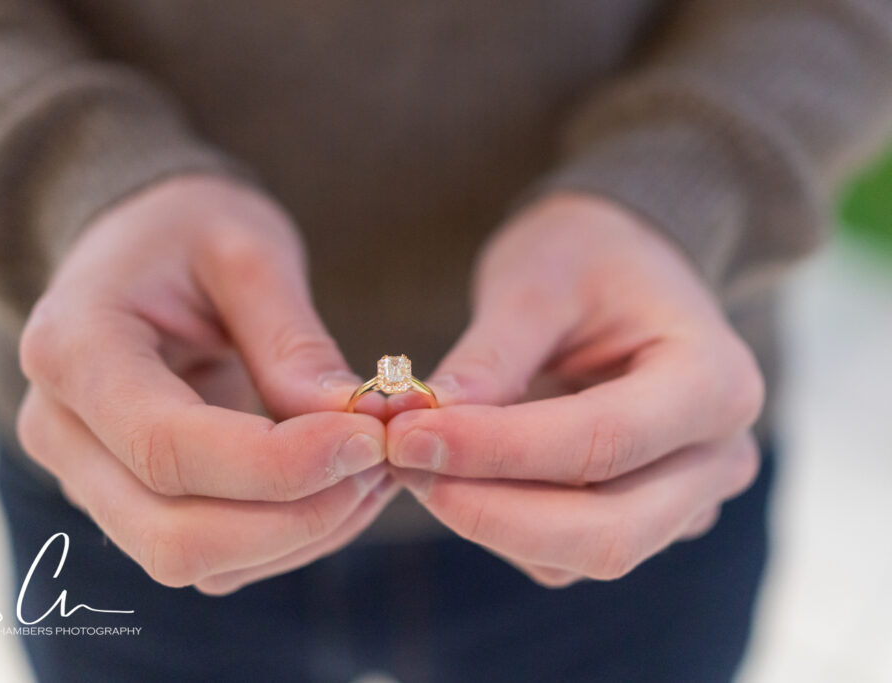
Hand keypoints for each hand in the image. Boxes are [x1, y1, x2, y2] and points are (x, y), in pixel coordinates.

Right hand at [17, 175, 396, 594]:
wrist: (140, 247)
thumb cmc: (189, 231)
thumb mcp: (247, 251)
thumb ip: (292, 341)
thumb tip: (353, 425)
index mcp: (73, 348)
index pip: (168, 446)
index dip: (278, 464)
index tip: (370, 438)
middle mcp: (61, 429)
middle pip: (175, 536)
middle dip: (296, 518)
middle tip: (381, 463)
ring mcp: (89, 477)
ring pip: (197, 563)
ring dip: (302, 534)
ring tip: (373, 470)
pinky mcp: (131, 502)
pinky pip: (214, 559)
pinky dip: (289, 537)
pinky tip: (339, 485)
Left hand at [386, 192, 763, 585]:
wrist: (625, 268)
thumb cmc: (588, 258)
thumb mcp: (536, 282)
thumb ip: (488, 358)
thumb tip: (420, 425)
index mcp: (715, 381)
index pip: (603, 441)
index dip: (498, 450)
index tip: (409, 437)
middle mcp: (718, 456)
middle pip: (608, 532)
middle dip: (491, 512)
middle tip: (403, 464)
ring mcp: (687, 498)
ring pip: (581, 555)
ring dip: (486, 521)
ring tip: (416, 458)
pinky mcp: (641, 517)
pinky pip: (565, 553)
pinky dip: (498, 523)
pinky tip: (453, 472)